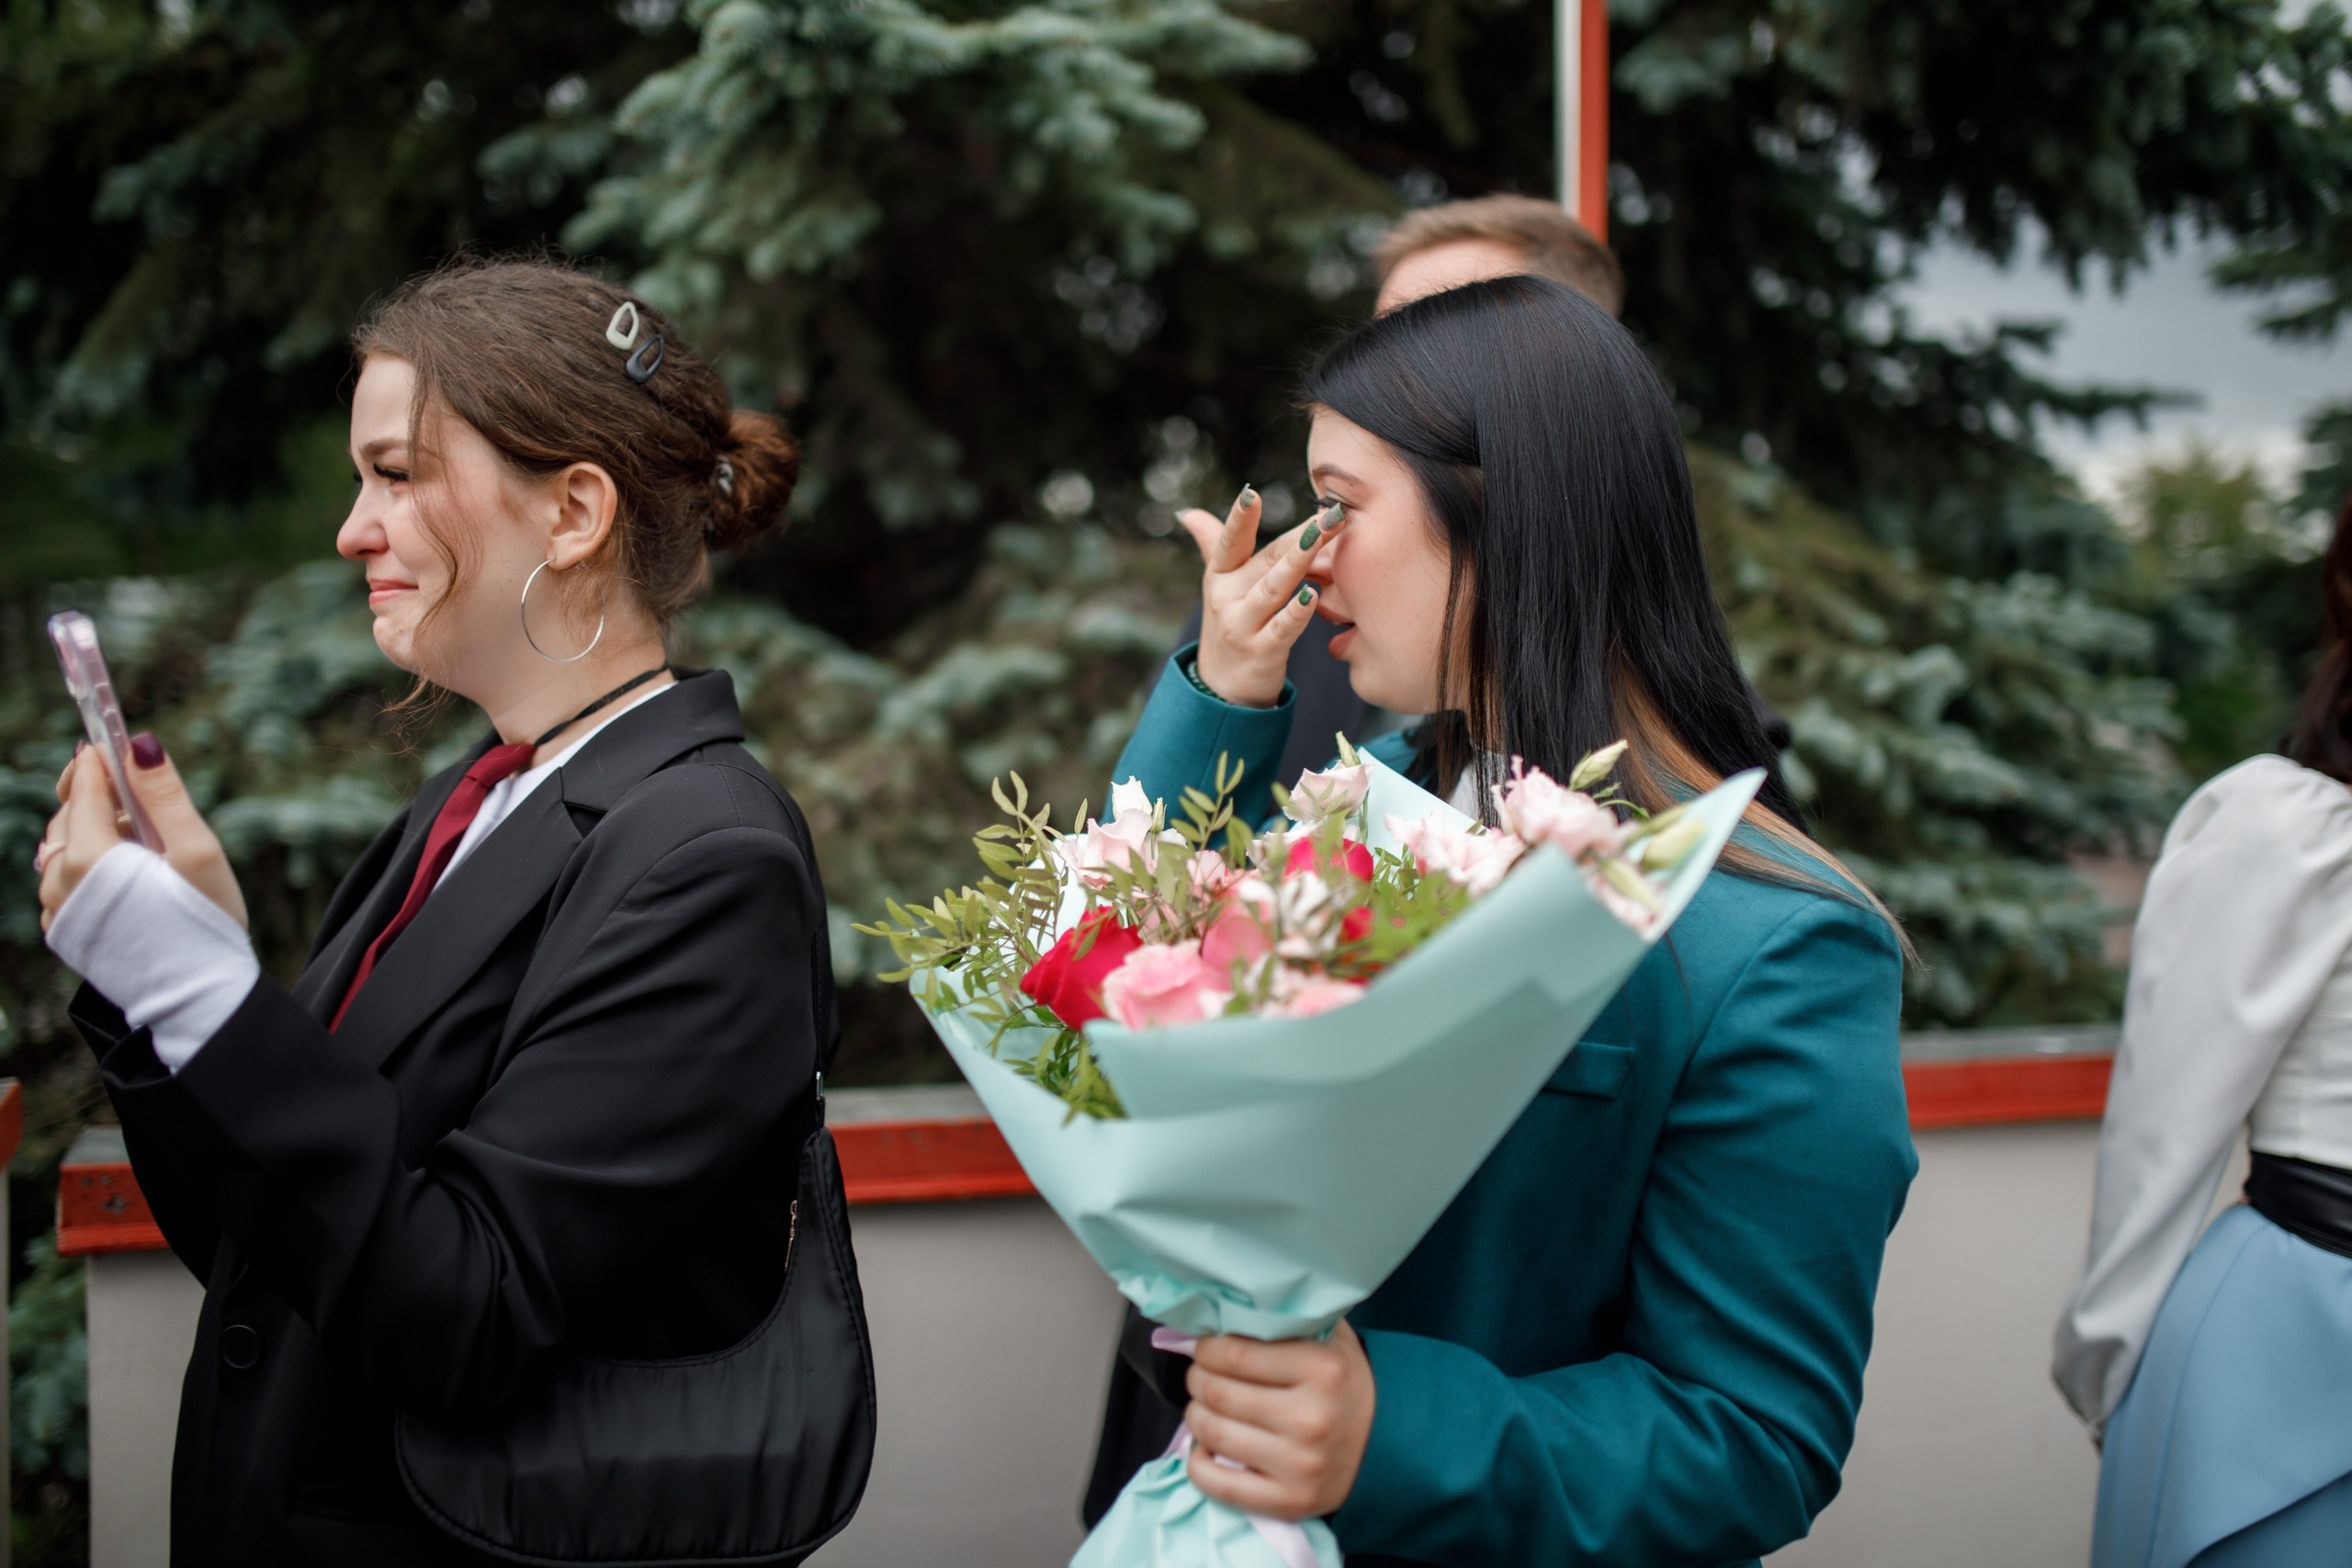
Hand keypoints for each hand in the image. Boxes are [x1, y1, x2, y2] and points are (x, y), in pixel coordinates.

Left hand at [40, 739, 247, 933]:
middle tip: (137, 792)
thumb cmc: (206, 924)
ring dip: (92, 831)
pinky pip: (62, 881)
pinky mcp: (64, 929)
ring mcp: (57, 909)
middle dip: (98, 796)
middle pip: (69, 816)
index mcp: (90, 858)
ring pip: (61, 848)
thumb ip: (164, 795)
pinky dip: (85, 865)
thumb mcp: (197, 850)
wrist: (198, 998)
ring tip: (140, 842)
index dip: (101, 760)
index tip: (111, 737)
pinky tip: (125, 877)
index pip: (87, 790)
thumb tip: (139, 744)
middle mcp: (60, 882)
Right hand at [1178, 487, 1345, 708]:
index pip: (1231, 542)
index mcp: (1220, 576)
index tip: (1251, 494)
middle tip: (1330, 514)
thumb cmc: (1231, 624)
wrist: (1223, 689)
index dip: (1239, 519)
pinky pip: (1282, 629)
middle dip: (1299, 535)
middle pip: (1266, 561)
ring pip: (1273, 590)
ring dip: (1299, 563)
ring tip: (1320, 540)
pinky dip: (1297, 613)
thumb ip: (1212, 545)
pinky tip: (1313, 596)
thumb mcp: (1218, 585)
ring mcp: (1242, 626)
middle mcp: (1226, 598)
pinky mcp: (1261, 652)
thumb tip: (1188, 512)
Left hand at [1183, 1321, 1375, 1520]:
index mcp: (1321, 1368)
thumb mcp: (1329, 1339)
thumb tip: (1223, 1311)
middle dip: (1197, 1378)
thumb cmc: (1345, 1385)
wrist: (1387, 1445)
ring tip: (1205, 1407)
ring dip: (1196, 1415)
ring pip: (1212, 1432)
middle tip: (1201, 1375)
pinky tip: (1206, 1447)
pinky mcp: (1289, 1501)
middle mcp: (1310, 1418)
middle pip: (1217, 1391)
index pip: (1233, 1353)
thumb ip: (1286, 1320)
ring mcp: (1299, 1464)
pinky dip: (1197, 1463)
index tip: (1207, 1348)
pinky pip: (1218, 1484)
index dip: (1207, 1348)